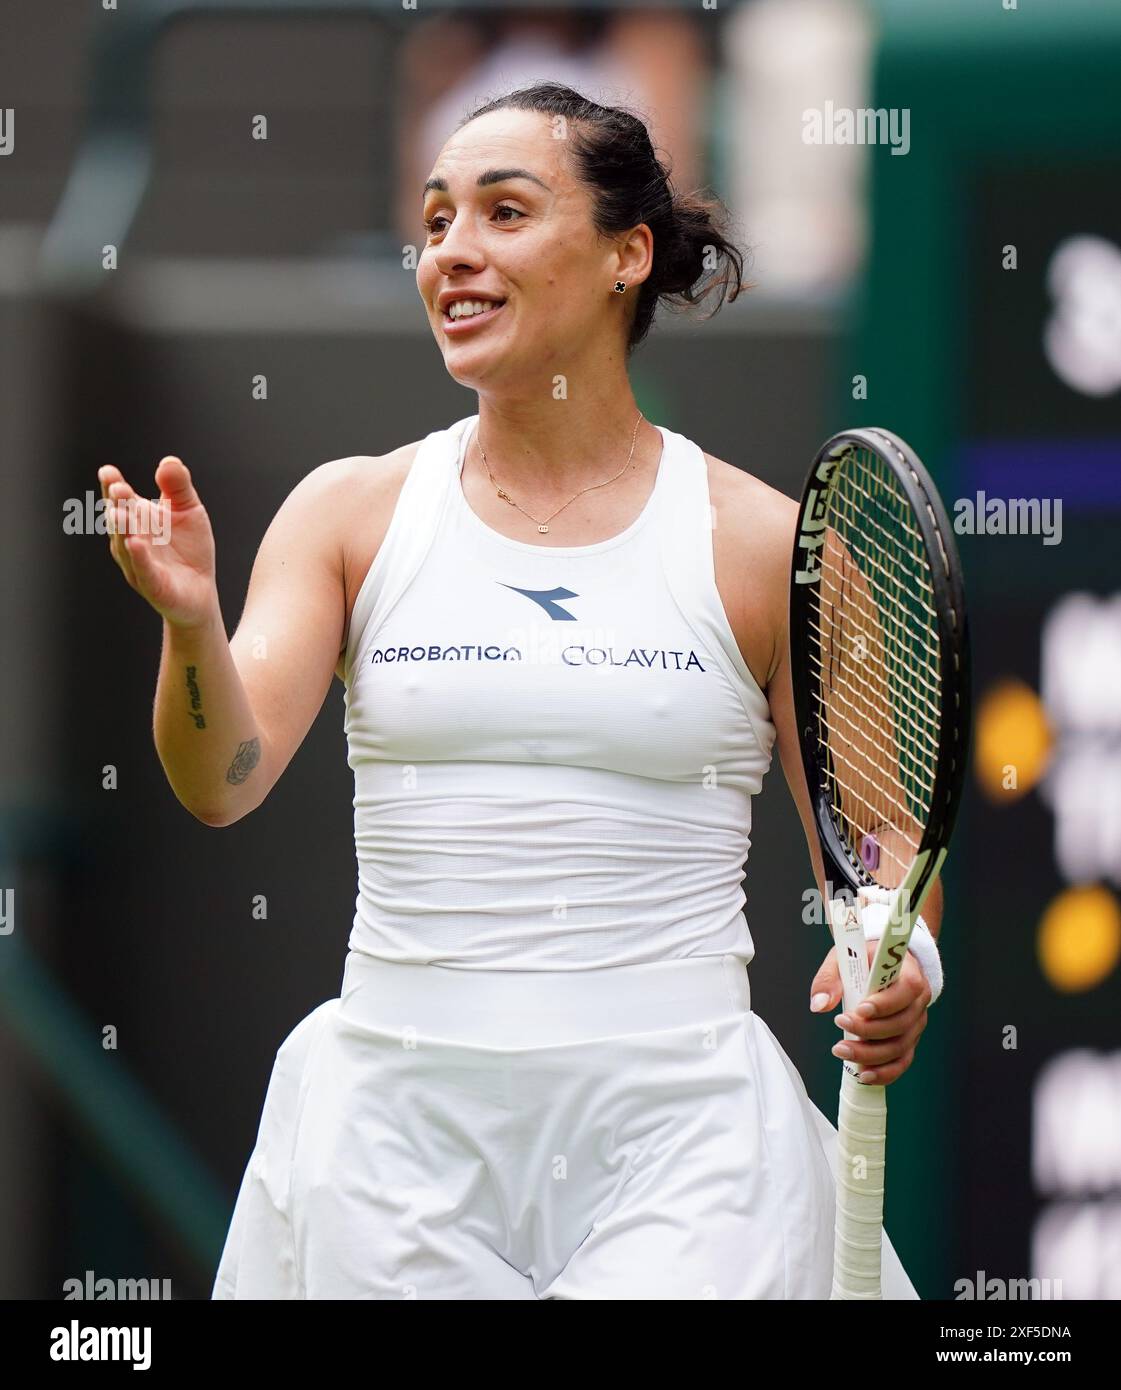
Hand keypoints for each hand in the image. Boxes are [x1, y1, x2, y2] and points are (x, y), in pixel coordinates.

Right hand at [98, 457, 218, 628]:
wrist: (201, 591)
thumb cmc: (189, 548)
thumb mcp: (189, 511)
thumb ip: (178, 487)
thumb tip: (169, 461)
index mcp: (135, 520)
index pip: (120, 500)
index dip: (112, 486)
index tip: (108, 471)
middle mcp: (129, 541)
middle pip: (120, 520)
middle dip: (118, 505)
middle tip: (117, 488)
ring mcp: (138, 565)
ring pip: (126, 546)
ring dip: (123, 529)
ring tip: (120, 513)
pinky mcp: (153, 586)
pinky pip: (144, 571)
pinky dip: (139, 557)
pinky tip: (135, 543)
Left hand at [809, 941, 931, 1085]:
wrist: (885, 966)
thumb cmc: (866, 960)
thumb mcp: (844, 958)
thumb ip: (830, 978)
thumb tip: (819, 1005)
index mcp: (909, 975)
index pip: (905, 991)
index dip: (884, 1004)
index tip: (860, 1009)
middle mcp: (917, 1002)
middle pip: (900, 1024)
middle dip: (868, 1031)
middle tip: (840, 1025)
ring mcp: (915, 1024)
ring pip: (900, 1047)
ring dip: (870, 1054)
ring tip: (842, 1050)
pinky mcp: (909, 1040)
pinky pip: (901, 1062)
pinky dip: (884, 1072)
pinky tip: (864, 1075)